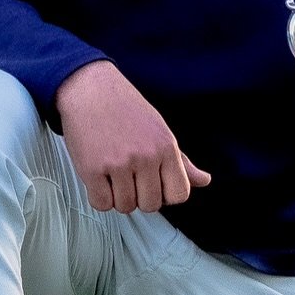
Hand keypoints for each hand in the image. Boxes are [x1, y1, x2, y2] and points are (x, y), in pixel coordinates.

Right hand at [54, 60, 210, 214]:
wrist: (89, 89)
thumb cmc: (126, 109)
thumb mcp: (160, 130)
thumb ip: (181, 161)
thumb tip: (205, 181)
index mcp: (166, 147)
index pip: (179, 194)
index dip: (165, 195)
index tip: (153, 183)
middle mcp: (146, 156)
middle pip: (151, 205)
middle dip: (139, 197)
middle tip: (129, 177)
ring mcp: (119, 163)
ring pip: (125, 206)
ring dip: (117, 197)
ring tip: (112, 173)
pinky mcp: (92, 169)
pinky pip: (101, 203)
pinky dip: (99, 196)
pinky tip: (98, 176)